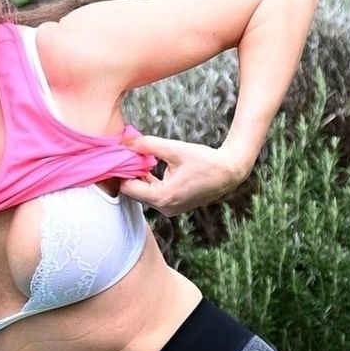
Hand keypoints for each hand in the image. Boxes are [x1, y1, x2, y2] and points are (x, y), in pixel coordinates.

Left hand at [113, 130, 258, 214]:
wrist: (229, 172)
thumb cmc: (204, 159)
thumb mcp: (174, 149)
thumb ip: (148, 145)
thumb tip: (126, 140)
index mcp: (162, 197)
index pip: (128, 188)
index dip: (122, 172)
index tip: (120, 157)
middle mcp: (164, 208)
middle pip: (134, 193)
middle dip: (130, 175)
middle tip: (127, 156)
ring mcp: (170, 209)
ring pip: (144, 194)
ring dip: (140, 178)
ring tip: (138, 159)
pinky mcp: (175, 206)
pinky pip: (155, 195)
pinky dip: (150, 183)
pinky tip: (151, 167)